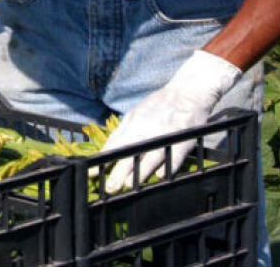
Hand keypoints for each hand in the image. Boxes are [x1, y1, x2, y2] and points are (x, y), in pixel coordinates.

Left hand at [95, 50, 241, 193]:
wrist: (187, 93)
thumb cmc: (159, 104)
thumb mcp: (135, 114)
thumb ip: (123, 130)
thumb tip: (109, 148)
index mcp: (134, 124)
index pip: (115, 145)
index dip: (103, 160)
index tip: (93, 173)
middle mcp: (147, 130)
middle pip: (130, 153)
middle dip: (118, 171)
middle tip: (109, 187)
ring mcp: (165, 136)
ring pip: (150, 157)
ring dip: (138, 172)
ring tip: (127, 184)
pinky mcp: (182, 141)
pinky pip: (174, 157)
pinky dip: (166, 167)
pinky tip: (157, 177)